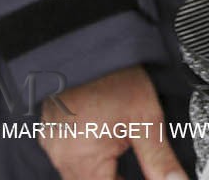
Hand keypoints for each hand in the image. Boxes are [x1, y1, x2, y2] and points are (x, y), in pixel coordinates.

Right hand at [38, 65, 187, 178]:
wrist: (89, 42)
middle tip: (131, 158)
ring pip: (78, 174)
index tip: (144, 175)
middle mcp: (62, 159)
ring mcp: (53, 146)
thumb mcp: (146, 118)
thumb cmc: (114, 76)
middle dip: (115, 178)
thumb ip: (159, 160)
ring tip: (118, 144)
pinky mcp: (49, 132)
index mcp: (83, 162)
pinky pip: (68, 156)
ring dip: (100, 169)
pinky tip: (100, 135)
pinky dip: (86, 154)